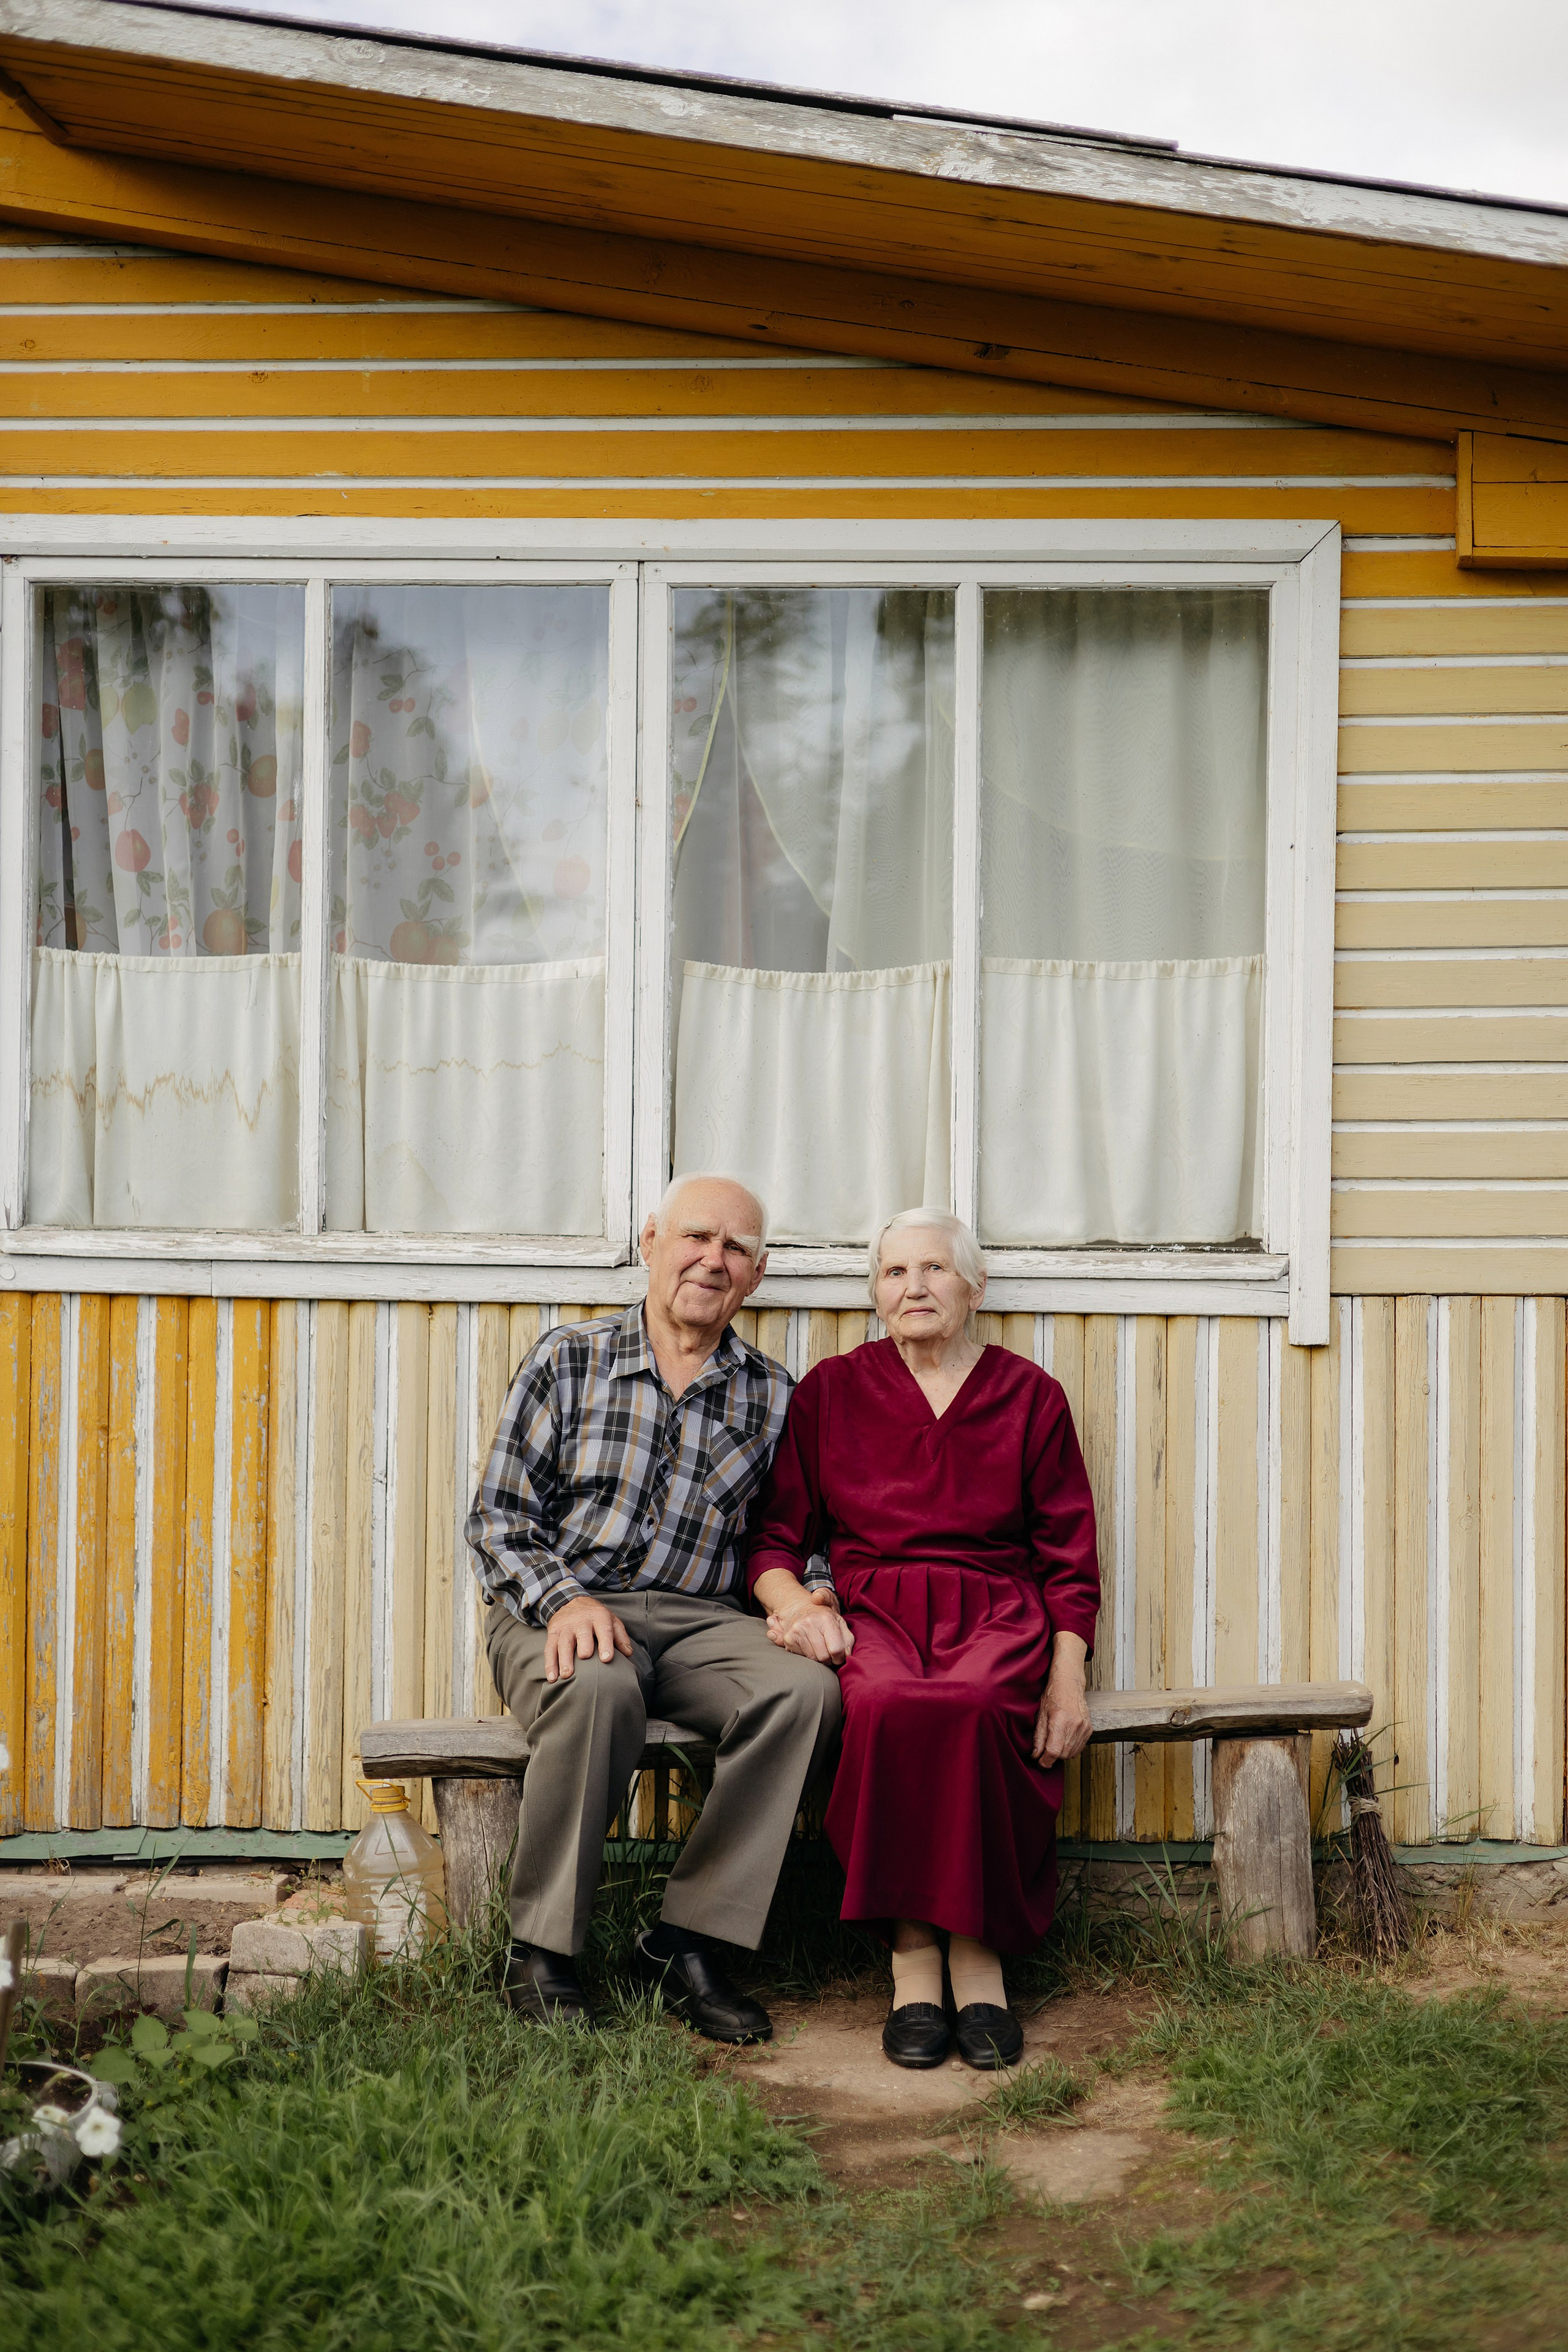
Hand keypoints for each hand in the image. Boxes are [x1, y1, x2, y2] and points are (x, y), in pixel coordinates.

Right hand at [544, 1594, 633, 1683]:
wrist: (571, 1601)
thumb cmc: (596, 1617)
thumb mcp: (611, 1621)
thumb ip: (620, 1637)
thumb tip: (628, 1654)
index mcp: (599, 1617)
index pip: (604, 1630)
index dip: (606, 1644)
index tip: (607, 1658)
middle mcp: (581, 1621)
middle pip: (582, 1634)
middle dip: (583, 1647)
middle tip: (585, 1659)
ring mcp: (565, 1627)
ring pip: (563, 1643)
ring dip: (564, 1659)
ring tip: (566, 1675)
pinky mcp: (553, 1633)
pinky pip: (549, 1649)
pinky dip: (550, 1664)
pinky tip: (552, 1677)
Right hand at [765, 1588, 854, 1667]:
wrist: (800, 1606)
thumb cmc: (824, 1616)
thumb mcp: (840, 1621)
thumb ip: (848, 1639)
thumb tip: (846, 1654)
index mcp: (826, 1618)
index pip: (836, 1649)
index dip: (840, 1657)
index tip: (839, 1655)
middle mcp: (810, 1623)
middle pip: (824, 1657)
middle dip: (829, 1659)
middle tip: (829, 1652)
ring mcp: (797, 1630)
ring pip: (813, 1659)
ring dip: (818, 1658)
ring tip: (819, 1647)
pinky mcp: (788, 1638)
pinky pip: (802, 1657)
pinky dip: (808, 1655)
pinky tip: (809, 1645)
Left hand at [1033, 1637, 1091, 1763]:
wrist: (1069, 1684)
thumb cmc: (1052, 1696)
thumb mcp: (1040, 1715)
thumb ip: (1038, 1737)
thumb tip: (1036, 1755)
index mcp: (1060, 1721)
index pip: (1054, 1751)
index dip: (1045, 1761)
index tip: (1040, 1762)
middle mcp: (1075, 1725)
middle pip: (1063, 1754)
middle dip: (1052, 1757)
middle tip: (1044, 1752)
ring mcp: (1084, 1728)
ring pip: (1072, 1753)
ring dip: (1061, 1754)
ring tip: (1054, 1744)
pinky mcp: (1089, 1729)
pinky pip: (1079, 1747)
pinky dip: (1070, 1748)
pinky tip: (1063, 1740)